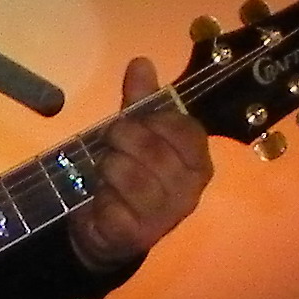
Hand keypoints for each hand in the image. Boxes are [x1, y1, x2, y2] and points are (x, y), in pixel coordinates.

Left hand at [66, 55, 215, 270]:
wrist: (109, 230)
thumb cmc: (129, 175)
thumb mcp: (137, 134)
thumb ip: (141, 101)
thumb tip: (141, 62)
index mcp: (198, 163)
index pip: (186, 131)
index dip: (155, 120)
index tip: (133, 119)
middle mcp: (189, 192)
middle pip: (155, 152)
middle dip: (123, 138)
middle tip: (110, 140)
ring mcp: (165, 217)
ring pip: (132, 177)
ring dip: (109, 166)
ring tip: (104, 168)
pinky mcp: (137, 236)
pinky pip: (113, 206)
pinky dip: (100, 197)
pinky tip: (100, 197)